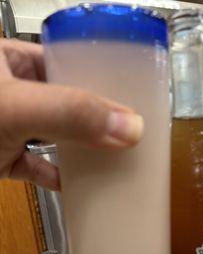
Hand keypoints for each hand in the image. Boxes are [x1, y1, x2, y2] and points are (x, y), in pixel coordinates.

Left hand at [0, 39, 142, 190]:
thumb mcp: (18, 108)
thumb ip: (70, 113)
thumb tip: (130, 128)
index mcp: (12, 61)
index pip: (66, 62)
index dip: (99, 77)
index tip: (130, 97)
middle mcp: (13, 93)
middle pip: (65, 103)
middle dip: (95, 118)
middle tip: (128, 130)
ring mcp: (8, 128)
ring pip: (54, 136)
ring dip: (79, 150)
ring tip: (112, 155)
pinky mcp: (3, 159)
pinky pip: (37, 167)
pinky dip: (56, 177)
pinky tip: (76, 184)